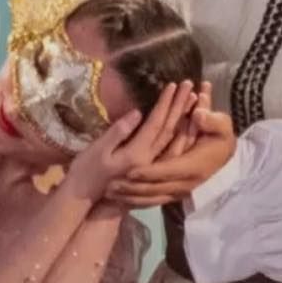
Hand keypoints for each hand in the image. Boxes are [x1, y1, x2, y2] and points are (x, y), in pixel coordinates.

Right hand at [67, 80, 197, 199]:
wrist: (86, 197)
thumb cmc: (87, 170)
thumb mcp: (98, 150)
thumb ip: (118, 132)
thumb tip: (137, 113)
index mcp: (137, 154)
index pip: (156, 124)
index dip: (165, 104)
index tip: (173, 85)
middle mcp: (150, 160)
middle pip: (170, 130)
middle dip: (180, 106)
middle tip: (189, 86)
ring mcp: (153, 167)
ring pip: (176, 141)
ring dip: (186, 120)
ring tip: (195, 100)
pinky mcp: (153, 170)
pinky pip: (174, 152)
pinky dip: (184, 137)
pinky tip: (189, 125)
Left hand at [106, 103, 234, 207]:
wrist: (226, 154)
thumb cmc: (222, 135)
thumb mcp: (221, 124)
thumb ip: (211, 120)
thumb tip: (198, 115)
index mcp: (193, 166)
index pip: (167, 171)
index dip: (149, 172)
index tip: (129, 171)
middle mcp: (186, 182)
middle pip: (156, 189)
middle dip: (132, 189)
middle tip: (109, 187)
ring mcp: (181, 190)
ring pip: (153, 198)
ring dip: (131, 198)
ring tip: (109, 195)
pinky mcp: (177, 192)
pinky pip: (156, 200)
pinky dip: (139, 202)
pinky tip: (122, 202)